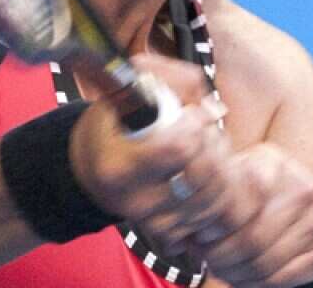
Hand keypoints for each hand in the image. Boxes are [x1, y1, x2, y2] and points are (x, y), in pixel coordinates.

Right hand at [70, 54, 234, 247]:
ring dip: (221, 166)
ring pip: (211, 198)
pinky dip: (217, 191)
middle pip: (202, 176)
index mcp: (117, 168)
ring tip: (209, 145)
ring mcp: (152, 220)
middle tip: (207, 127)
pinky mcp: (167, 231)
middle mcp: (134, 200)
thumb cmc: (111, 123)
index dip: (197, 123)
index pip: (179, 148)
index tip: (195, 110)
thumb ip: (169, 82)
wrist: (91, 165)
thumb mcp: (125, 92)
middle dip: (214, 144)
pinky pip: (210, 215)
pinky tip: (207, 169)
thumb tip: (213, 109)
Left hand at [187, 143, 312, 287]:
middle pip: (254, 238)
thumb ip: (211, 197)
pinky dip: (260, 284)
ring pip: (268, 261)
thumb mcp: (225, 183)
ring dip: (238, 272)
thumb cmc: (242, 192)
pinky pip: (288, 277)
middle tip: (207, 261)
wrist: (282, 204)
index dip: (215, 230)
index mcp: (273, 162)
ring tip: (221, 268)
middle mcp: (304, 186)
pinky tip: (244, 276)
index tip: (199, 239)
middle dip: (223, 257)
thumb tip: (190, 229)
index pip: (241, 205)